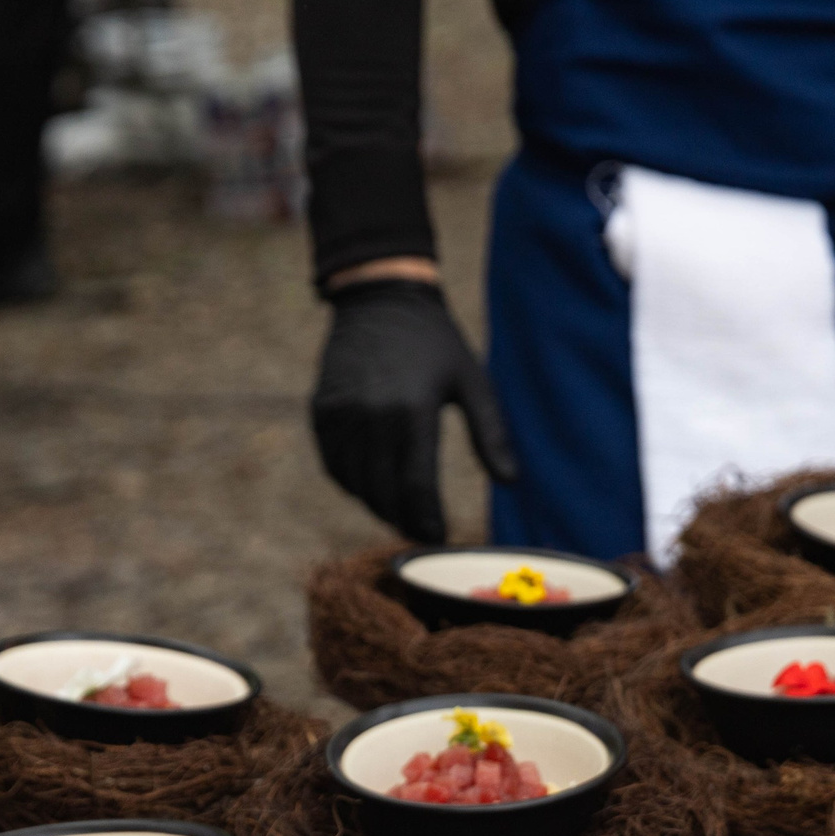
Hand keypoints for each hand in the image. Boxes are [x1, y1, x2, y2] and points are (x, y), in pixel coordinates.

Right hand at [310, 275, 516, 543]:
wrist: (381, 299)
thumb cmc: (437, 343)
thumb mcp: (472, 381)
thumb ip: (491, 434)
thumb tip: (512, 483)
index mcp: (412, 410)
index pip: (416, 486)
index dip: (427, 519)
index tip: (439, 537)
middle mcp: (371, 416)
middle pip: (383, 493)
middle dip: (403, 519)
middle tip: (420, 531)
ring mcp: (341, 414)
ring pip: (356, 485)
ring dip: (377, 505)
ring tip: (399, 512)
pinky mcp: (322, 410)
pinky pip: (334, 465)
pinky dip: (352, 484)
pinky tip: (373, 486)